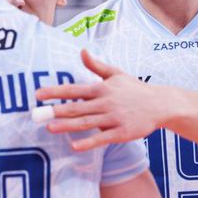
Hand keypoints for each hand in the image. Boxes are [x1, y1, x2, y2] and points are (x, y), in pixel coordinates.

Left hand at [34, 50, 167, 150]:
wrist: (160, 104)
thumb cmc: (135, 89)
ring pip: (86, 123)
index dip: (55, 92)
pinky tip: (74, 146)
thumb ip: (96, 66)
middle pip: (76, 107)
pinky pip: (102, 139)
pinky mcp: (122, 132)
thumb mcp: (116, 74)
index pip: (74, 89)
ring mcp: (113, 118)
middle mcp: (105, 102)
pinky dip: (88, 142)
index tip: (38, 94)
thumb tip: (82, 51)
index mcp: (102, 88)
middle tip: (37, 114)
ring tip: (49, 128)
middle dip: (56, 110)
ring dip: (67, 126)